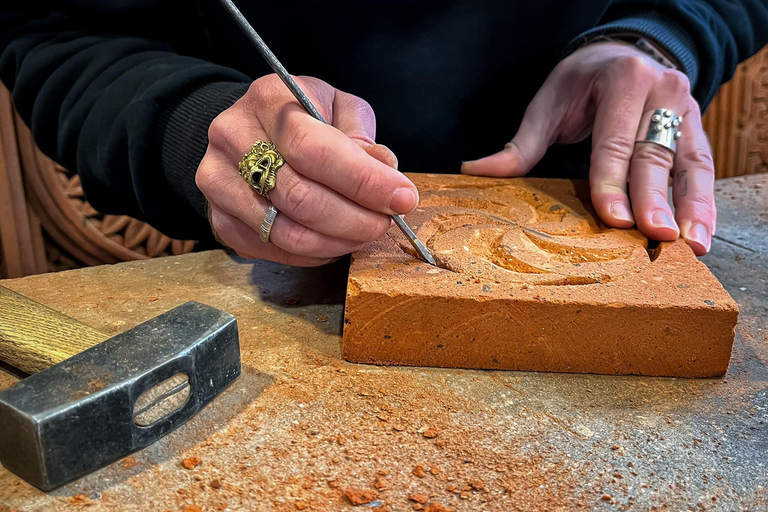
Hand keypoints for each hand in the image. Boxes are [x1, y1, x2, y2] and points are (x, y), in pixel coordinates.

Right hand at [196, 74, 417, 265]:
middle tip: (384, 222)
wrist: (248, 132)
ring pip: (289, 233)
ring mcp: (219, 182)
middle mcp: (233, 138)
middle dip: (356, 219)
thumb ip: (363, 138)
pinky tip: (334, 239)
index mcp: (267, 99)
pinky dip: (315, 254)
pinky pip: (276, 251)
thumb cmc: (302, 118)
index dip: (363, 180)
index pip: (315, 149)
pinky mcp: (221, 221)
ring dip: (338, 242)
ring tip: (363, 233)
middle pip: (301, 197)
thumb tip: (386, 178)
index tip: (402, 198)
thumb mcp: (338, 108)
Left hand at [462, 42, 714, 254]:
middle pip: (655, 155)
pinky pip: (703, 167)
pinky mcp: (696, 128)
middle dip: (656, 200)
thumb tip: (476, 171)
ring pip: (691, 163)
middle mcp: (662, 92)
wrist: (624, 51)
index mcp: (623, 81)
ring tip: (692, 245)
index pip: (615, 141)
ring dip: (693, 207)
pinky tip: (701, 232)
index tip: (616, 218)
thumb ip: (521, 143)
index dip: (613, 182)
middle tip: (656, 236)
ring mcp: (686, 110)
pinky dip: (703, 201)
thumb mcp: (548, 104)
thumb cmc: (582, 81)